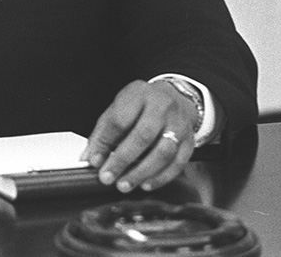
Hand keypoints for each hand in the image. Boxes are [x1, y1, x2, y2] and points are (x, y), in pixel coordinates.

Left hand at [81, 80, 197, 192]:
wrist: (174, 97)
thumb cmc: (141, 105)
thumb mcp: (118, 108)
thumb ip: (103, 132)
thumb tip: (90, 158)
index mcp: (138, 95)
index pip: (119, 120)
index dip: (104, 142)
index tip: (94, 160)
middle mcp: (161, 107)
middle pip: (143, 136)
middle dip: (122, 160)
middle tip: (108, 177)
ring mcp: (178, 124)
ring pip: (163, 152)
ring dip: (142, 172)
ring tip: (125, 184)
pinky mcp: (190, 140)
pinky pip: (178, 163)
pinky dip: (161, 177)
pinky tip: (146, 184)